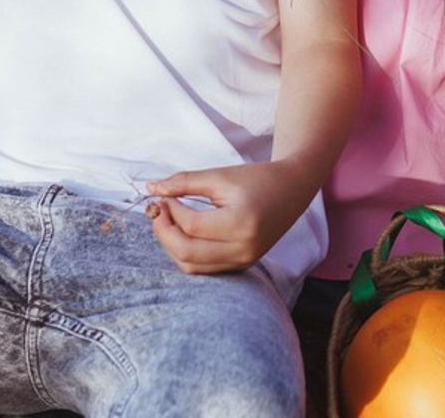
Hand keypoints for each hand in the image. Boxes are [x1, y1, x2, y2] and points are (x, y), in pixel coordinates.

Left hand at [144, 162, 316, 274]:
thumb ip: (185, 182)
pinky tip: (185, 234)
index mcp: (241, 222)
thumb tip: (152, 188)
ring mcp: (243, 261)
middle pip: (186, 253)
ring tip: (170, 222)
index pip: (191, 226)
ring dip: (173, 246)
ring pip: (191, 267)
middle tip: (159, 212)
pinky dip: (188, 254)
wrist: (292, 189)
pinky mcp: (242, 265)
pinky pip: (204, 269)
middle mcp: (243, 248)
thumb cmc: (258, 178)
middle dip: (164, 233)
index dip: (170, 211)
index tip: (163, 197)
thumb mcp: (221, 176)